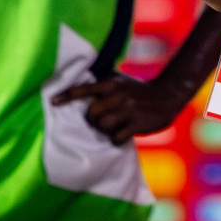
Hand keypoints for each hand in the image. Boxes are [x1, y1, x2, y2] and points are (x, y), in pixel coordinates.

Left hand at [52, 74, 193, 144]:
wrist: (168, 95)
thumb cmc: (138, 91)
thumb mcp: (121, 82)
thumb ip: (103, 87)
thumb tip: (79, 93)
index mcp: (111, 82)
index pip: (84, 88)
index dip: (67, 96)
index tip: (52, 103)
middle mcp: (118, 94)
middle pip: (91, 112)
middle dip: (91, 119)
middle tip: (98, 120)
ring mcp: (128, 109)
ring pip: (102, 125)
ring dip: (103, 130)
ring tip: (111, 127)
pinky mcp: (138, 124)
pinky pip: (116, 137)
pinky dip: (116, 139)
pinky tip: (122, 134)